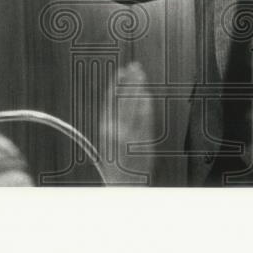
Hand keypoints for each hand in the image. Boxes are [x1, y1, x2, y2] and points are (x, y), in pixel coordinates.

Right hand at [96, 61, 156, 183]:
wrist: (123, 187)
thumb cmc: (116, 163)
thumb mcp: (109, 140)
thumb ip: (114, 120)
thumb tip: (121, 98)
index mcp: (105, 129)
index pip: (110, 100)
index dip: (116, 83)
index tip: (121, 70)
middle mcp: (115, 131)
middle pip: (122, 99)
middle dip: (129, 81)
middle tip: (134, 66)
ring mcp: (129, 136)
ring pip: (133, 107)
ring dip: (138, 89)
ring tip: (141, 75)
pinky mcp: (141, 141)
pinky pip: (144, 120)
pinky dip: (145, 106)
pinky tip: (147, 96)